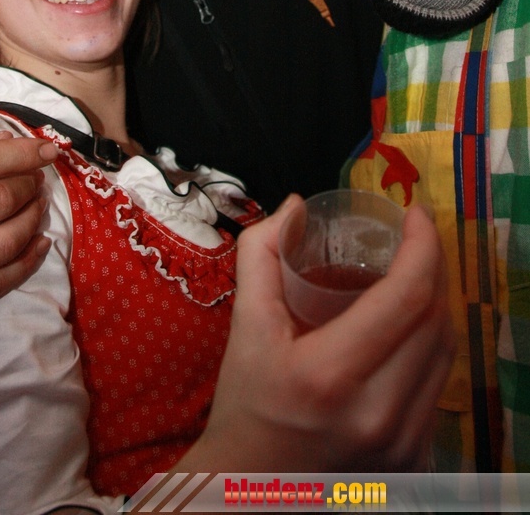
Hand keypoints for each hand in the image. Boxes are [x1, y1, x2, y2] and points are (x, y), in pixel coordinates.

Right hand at [0, 131, 58, 328]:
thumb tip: (5, 140)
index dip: (22, 152)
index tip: (45, 148)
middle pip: (0, 198)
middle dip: (29, 183)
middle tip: (36, 178)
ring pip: (8, 239)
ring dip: (34, 217)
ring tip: (37, 204)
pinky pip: (2, 282)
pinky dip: (30, 259)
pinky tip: (38, 241)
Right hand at [179, 196, 453, 472]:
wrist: (249, 484)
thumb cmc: (245, 402)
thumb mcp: (244, 325)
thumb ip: (261, 254)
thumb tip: (296, 206)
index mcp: (331, 375)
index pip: (406, 299)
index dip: (422, 247)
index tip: (415, 214)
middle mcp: (377, 412)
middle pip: (435, 322)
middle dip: (433, 266)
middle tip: (414, 236)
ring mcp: (402, 442)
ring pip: (446, 354)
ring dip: (437, 304)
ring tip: (416, 272)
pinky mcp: (413, 458)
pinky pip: (438, 386)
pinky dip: (431, 344)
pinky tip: (412, 323)